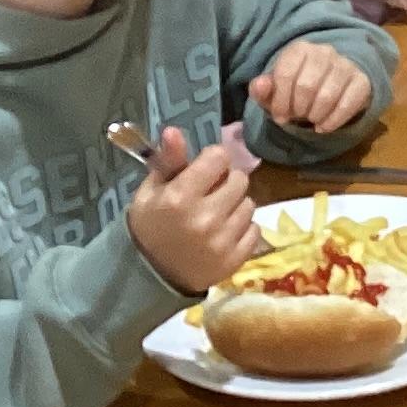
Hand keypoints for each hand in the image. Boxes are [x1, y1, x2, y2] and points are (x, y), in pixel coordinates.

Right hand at [126, 126, 262, 293]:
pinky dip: (243, 229)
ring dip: (236, 205)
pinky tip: (224, 233)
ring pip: (250, 204)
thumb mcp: (151, 191)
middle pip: (239, 179)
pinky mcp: (235, 260)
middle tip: (211, 193)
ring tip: (217, 214)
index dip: (212, 160)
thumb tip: (174, 130)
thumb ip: (169, 161)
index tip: (204, 170)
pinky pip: (255, 230)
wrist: (152, 275)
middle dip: (227, 182)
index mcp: (180, 197)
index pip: (218, 157)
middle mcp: (204, 218)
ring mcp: (222, 241)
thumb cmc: (150, 226)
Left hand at [251, 40, 373, 135]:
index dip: (280, 102)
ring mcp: (345, 65)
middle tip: (298, 116)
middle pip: (306, 86)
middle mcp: (324, 51)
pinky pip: (348, 104)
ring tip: (311, 119)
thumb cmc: (297, 89)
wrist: (332, 85)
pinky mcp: (362, 81)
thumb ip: (262, 89)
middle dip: (298, 109)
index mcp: (299, 49)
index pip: (285, 75)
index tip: (280, 117)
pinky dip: (333, 121)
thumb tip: (258, 85)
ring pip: (327, 96)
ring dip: (315, 116)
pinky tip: (324, 127)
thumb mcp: (276, 90)